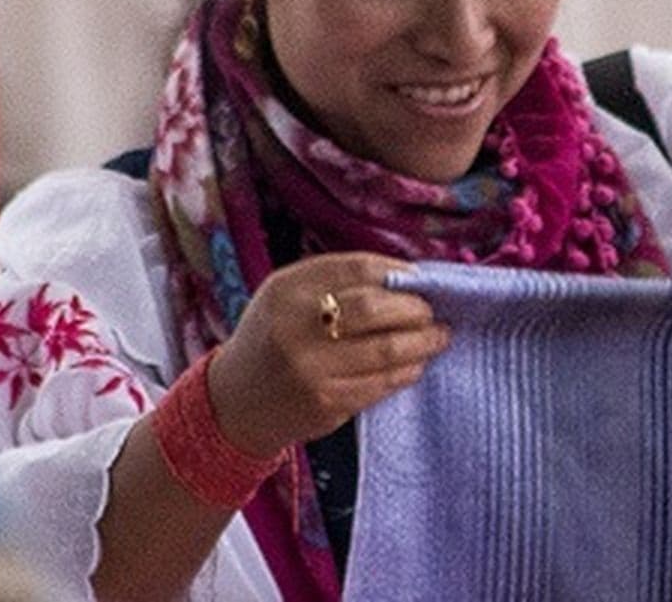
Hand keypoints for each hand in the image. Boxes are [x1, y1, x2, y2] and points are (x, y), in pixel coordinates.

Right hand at [204, 253, 449, 457]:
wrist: (233, 402)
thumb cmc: (274, 338)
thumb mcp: (289, 296)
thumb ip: (339, 282)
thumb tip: (410, 277)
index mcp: (287, 289)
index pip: (359, 268)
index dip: (400, 272)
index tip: (422, 279)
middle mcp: (294, 326)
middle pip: (375, 307)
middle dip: (415, 309)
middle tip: (433, 313)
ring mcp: (309, 368)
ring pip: (385, 349)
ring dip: (422, 343)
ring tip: (438, 337)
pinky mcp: (325, 402)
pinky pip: (380, 384)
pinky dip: (406, 372)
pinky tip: (415, 365)